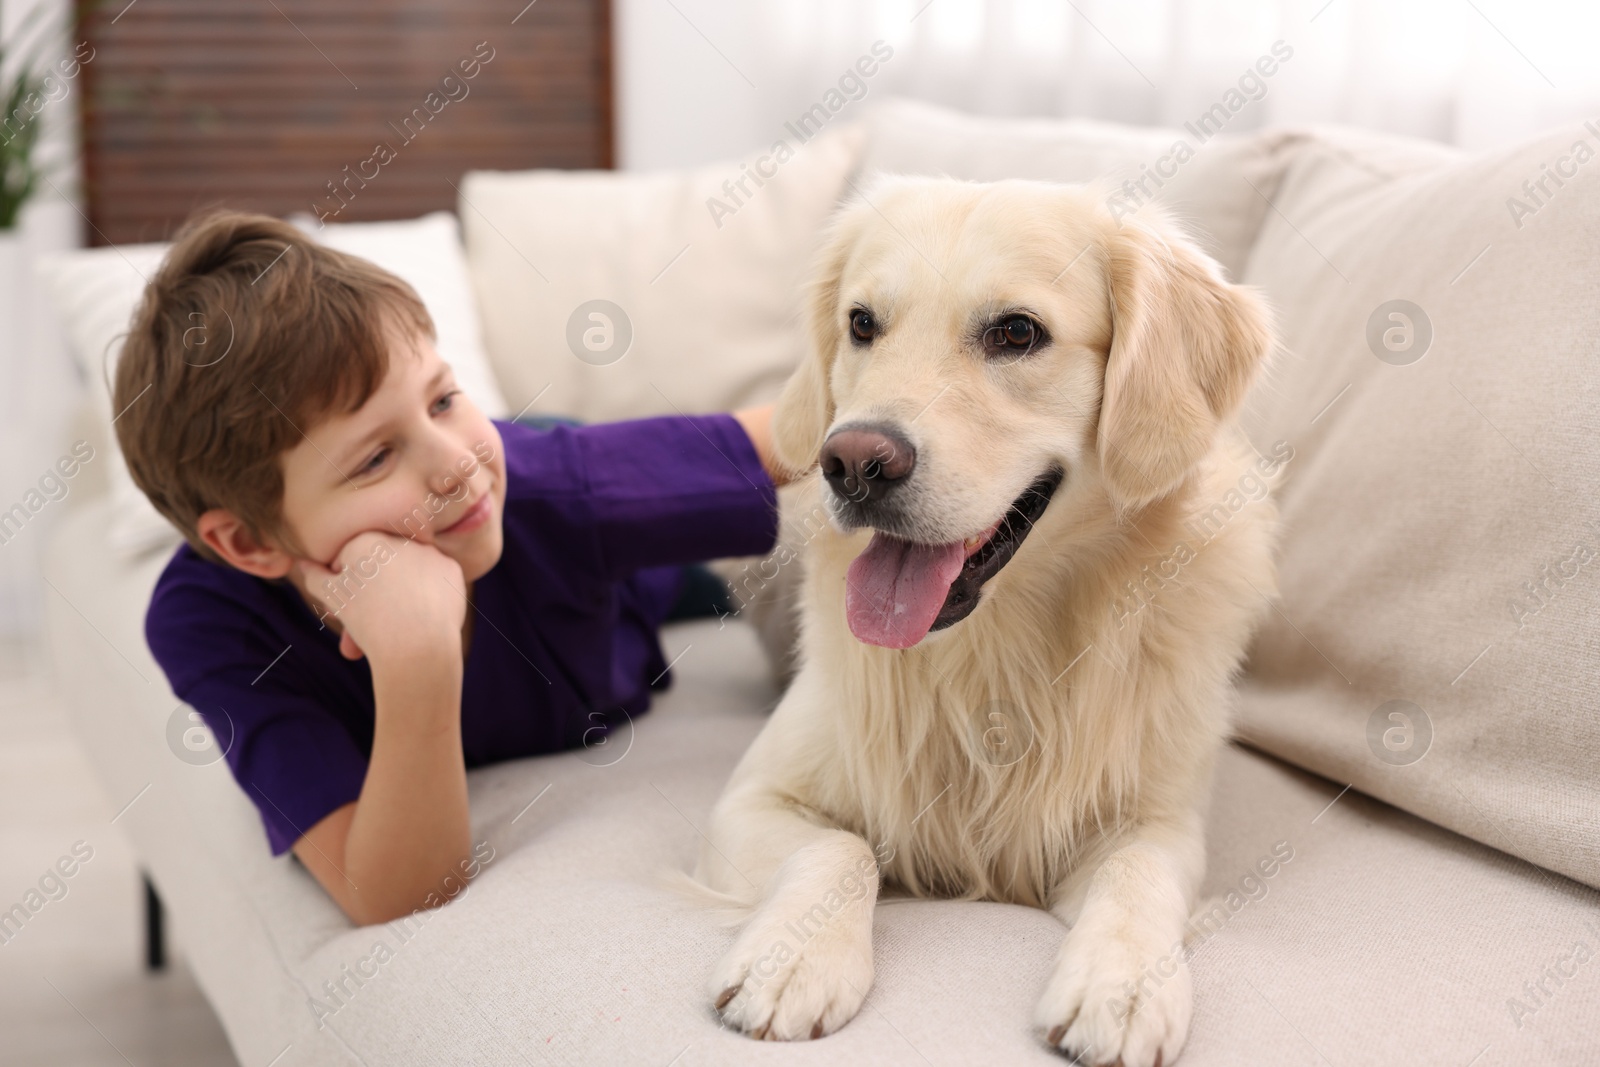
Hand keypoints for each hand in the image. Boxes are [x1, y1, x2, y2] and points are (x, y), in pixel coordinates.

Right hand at [295, 532, 467, 667]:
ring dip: (400, 595)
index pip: (352, 558)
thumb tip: (303, 563)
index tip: (351, 607)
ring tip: (392, 626)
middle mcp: (400, 537)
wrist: (416, 646)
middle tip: (367, 625)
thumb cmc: (368, 622)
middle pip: (383, 565)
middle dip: (374, 594)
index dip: (349, 586)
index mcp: (366, 538)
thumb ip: (315, 577)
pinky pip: (435, 582)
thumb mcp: (332, 598)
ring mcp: (430, 552)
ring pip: (409, 573)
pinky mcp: (453, 569)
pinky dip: (427, 598)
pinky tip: (421, 617)